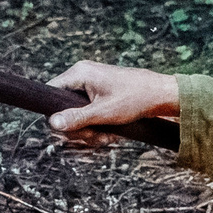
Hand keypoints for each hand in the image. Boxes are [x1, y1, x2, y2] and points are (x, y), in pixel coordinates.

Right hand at [47, 62, 178, 147]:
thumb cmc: (135, 99)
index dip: (56, 115)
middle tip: (93, 139)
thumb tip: (52, 124)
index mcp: (80, 74)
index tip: (69, 131)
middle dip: (78, 129)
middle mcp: (83, 76)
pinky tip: (110, 134)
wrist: (161, 95)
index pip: (51, 92)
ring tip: (106, 138)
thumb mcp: (103, 113)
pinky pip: (89, 114)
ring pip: (77, 115)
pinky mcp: (100, 95)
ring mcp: (91, 86)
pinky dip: (98, 127)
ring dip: (90, 131)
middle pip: (64, 108)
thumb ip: (76, 118)